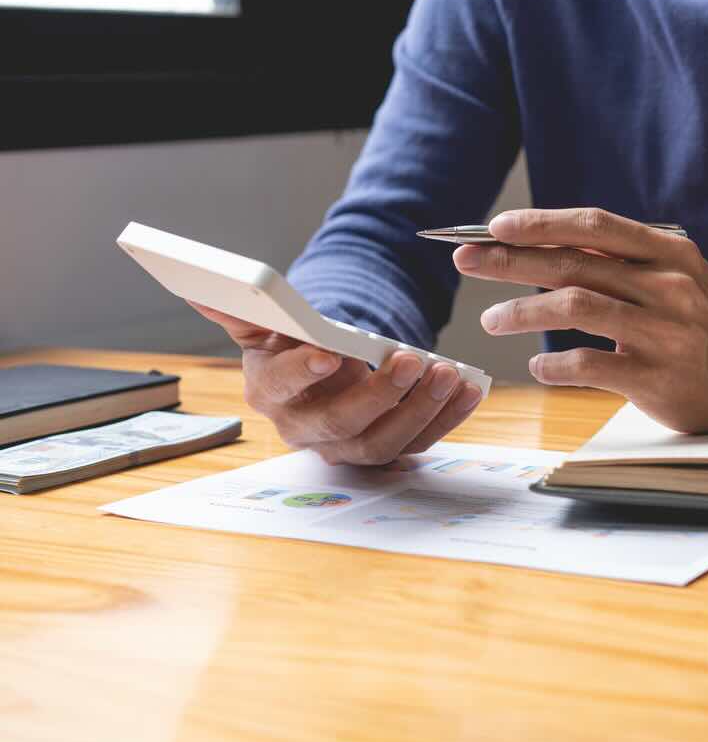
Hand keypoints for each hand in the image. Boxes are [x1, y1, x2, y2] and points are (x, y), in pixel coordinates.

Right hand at [189, 302, 482, 463]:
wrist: (321, 370)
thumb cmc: (292, 345)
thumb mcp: (267, 324)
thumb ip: (243, 309)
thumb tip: (203, 290)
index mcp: (270, 393)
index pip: (281, 387)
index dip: (303, 371)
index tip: (329, 352)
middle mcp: (305, 429)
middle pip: (340, 424)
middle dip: (378, 394)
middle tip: (409, 359)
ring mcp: (347, 446)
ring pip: (384, 442)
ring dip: (420, 410)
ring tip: (449, 374)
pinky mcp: (385, 451)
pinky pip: (419, 442)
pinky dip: (448, 417)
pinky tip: (470, 390)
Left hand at [452, 208, 707, 432]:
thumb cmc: (696, 326)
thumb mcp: (673, 280)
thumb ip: (620, 262)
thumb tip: (542, 243)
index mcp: (670, 254)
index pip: (596, 227)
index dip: (541, 223)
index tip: (495, 227)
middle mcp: (668, 287)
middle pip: (574, 264)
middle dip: (511, 260)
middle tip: (468, 261)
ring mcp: (664, 333)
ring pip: (575, 308)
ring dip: (522, 311)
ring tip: (491, 319)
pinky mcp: (657, 379)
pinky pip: (589, 364)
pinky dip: (553, 365)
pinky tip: (537, 368)